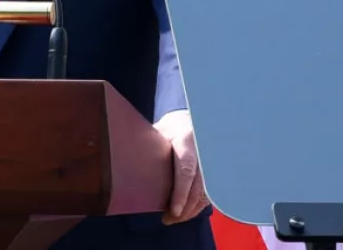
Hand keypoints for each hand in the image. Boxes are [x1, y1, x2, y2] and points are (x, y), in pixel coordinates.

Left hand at [154, 109, 208, 224]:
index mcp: (186, 141)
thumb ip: (150, 147)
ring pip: (206, 193)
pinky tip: (186, 212)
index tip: (173, 210)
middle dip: (185, 208)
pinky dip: (198, 205)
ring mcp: (210, 162)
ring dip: (191, 210)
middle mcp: (203, 152)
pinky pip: (209, 193)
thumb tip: (128, 164)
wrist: (191, 123)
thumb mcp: (159, 132)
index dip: (181, 193)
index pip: (186, 170)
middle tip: (169, 219)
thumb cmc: (171, 129)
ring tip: (174, 219)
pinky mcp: (213, 172)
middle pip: (198, 187)